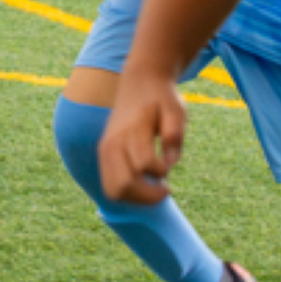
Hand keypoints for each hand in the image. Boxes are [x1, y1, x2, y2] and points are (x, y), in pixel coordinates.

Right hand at [99, 70, 187, 204]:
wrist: (138, 82)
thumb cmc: (161, 98)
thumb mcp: (177, 109)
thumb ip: (175, 133)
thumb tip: (168, 161)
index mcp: (132, 129)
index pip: (145, 164)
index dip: (162, 171)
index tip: (171, 163)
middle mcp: (113, 142)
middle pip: (124, 184)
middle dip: (147, 196)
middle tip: (165, 190)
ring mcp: (105, 150)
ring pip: (113, 190)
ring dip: (136, 199)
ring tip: (152, 190)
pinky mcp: (103, 154)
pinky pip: (110, 186)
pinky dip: (127, 193)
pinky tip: (142, 185)